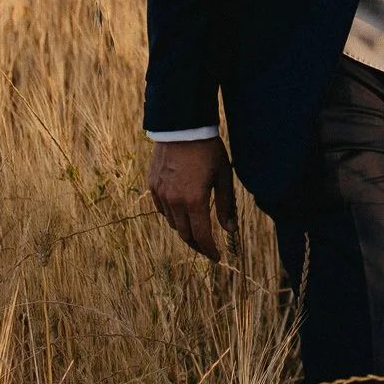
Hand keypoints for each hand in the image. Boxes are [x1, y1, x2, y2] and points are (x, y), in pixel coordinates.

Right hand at [147, 137, 237, 257]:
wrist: (182, 126)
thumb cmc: (208, 150)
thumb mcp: (223, 176)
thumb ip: (226, 205)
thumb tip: (231, 230)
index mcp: (194, 200)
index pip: (201, 236)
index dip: (209, 250)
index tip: (217, 257)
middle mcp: (174, 201)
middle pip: (185, 234)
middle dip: (198, 244)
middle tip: (208, 247)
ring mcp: (161, 194)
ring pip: (172, 223)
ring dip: (185, 229)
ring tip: (197, 228)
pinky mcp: (153, 186)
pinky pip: (162, 209)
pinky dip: (172, 215)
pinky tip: (182, 211)